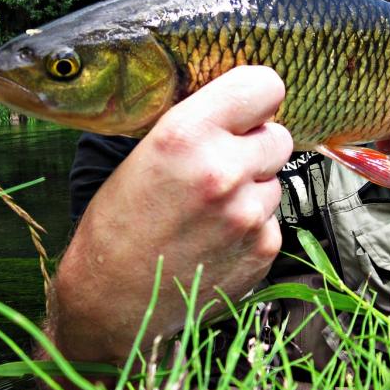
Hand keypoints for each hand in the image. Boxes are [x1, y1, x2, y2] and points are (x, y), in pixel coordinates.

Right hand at [49, 66, 292, 361]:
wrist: (111, 303)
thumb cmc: (116, 227)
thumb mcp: (142, 154)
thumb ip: (197, 124)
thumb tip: (238, 107)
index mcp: (187, 135)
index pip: (265, 85)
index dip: (256, 97)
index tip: (247, 110)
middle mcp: (225, 171)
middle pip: (278, 135)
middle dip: (255, 145)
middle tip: (223, 164)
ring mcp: (249, 214)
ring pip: (276, 179)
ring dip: (253, 187)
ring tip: (211, 209)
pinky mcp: (263, 249)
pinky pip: (272, 218)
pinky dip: (253, 224)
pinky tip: (217, 237)